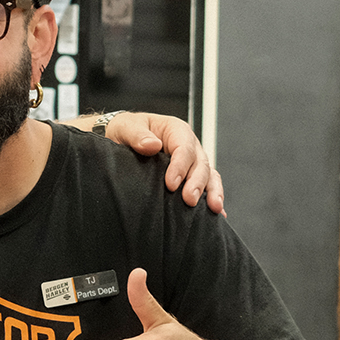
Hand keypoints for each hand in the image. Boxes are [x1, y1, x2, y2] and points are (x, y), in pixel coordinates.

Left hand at [102, 112, 224, 214]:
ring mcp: (192, 162)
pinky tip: (217, 212)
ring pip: (209, 175)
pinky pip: (208, 185)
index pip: (184, 147)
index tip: (171, 184)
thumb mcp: (126, 127)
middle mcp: (188, 145)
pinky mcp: (190, 176)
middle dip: (197, 182)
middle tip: (189, 199)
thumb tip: (152, 145)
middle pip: (200, 163)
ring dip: (212, 191)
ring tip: (213, 207)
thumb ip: (137, 135)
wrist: (123, 140)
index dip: (180, 166)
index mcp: (175, 130)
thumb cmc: (127, 131)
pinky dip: (213, 197)